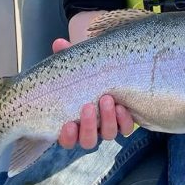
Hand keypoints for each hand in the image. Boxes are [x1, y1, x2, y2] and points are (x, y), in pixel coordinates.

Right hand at [51, 23, 134, 148]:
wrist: (111, 73)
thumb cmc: (86, 74)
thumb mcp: (76, 65)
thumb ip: (66, 56)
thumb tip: (58, 43)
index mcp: (74, 122)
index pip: (67, 139)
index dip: (67, 136)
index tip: (68, 124)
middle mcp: (91, 130)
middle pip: (88, 141)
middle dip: (88, 126)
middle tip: (89, 106)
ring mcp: (108, 127)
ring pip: (107, 135)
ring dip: (107, 120)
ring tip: (107, 99)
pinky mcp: (123, 122)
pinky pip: (125, 129)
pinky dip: (124, 120)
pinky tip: (122, 106)